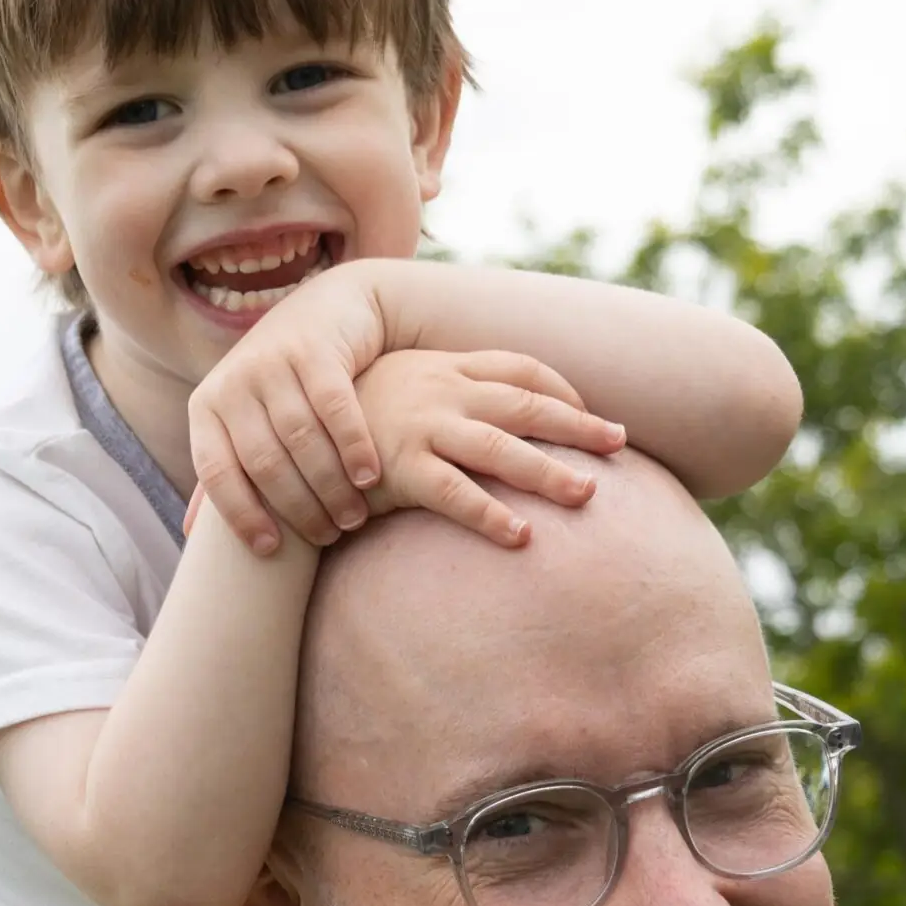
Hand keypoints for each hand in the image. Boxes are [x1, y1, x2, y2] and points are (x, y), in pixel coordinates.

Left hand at [187, 263, 388, 553]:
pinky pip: (335, 411)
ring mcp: (272, 361)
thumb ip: (226, 466)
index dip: (241, 515)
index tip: (272, 550)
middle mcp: (233, 381)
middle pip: (265, 462)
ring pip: (301, 441)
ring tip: (353, 517)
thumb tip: (188, 533)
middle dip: (299, 508)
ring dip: (330, 487)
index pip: (216, 472)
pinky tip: (369, 478)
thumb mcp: (248, 419)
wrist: (335, 308)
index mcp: (206, 405)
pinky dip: (354, 449)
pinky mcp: (314, 349)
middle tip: (331, 535)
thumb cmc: (287, 382)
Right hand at [356, 349, 624, 547]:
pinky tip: (522, 537)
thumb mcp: (401, 387)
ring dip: (548, 472)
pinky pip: (456, 493)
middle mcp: (441, 391)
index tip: (594, 413)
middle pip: (525, 405)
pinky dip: (491, 515)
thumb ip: (444, 393)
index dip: (561, 390)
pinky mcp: (400, 467)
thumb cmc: (349, 416)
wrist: (287, 427)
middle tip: (619, 444)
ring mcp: (423, 426)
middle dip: (577, 425)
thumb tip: (486, 412)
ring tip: (587, 495)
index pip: (519, 369)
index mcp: (445, 368)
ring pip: (501, 448)